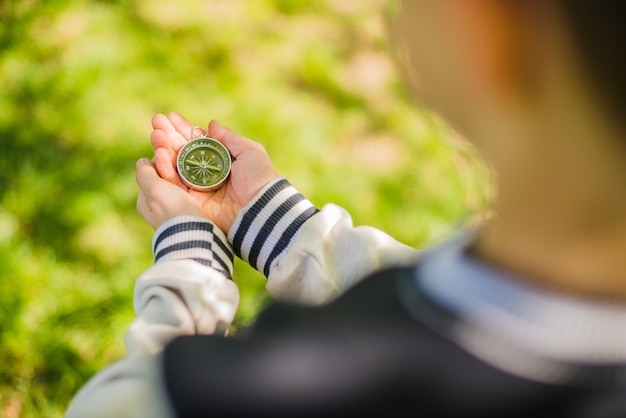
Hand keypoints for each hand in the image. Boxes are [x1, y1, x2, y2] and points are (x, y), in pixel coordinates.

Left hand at [136, 158, 205, 229]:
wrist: (196, 235)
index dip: (157, 161)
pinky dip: (194, 182)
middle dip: (171, 165)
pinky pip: (191, 191)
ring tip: (194, 163)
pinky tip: (202, 177)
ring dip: (184, 172)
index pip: (148, 172)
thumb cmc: (173, 211)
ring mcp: (176, 209)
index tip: (167, 155)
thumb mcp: (154, 189)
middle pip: (163, 177)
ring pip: (178, 183)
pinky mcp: (192, 211)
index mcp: (146, 201)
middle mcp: (159, 205)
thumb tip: (141, 162)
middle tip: (182, 156)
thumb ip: (145, 174)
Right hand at [150, 112, 278, 232]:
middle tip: (156, 121)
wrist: (259, 209)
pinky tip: (158, 155)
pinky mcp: (191, 202)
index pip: (197, 141)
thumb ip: (229, 137)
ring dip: (162, 148)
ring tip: (156, 135)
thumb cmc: (259, 179)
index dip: (183, 129)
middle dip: (167, 135)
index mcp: (220, 160)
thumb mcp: (249, 152)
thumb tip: (210, 124)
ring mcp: (197, 188)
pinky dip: (164, 169)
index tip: (170, 116)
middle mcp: (206, 173)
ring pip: (174, 165)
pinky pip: (173, 185)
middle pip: (182, 151)